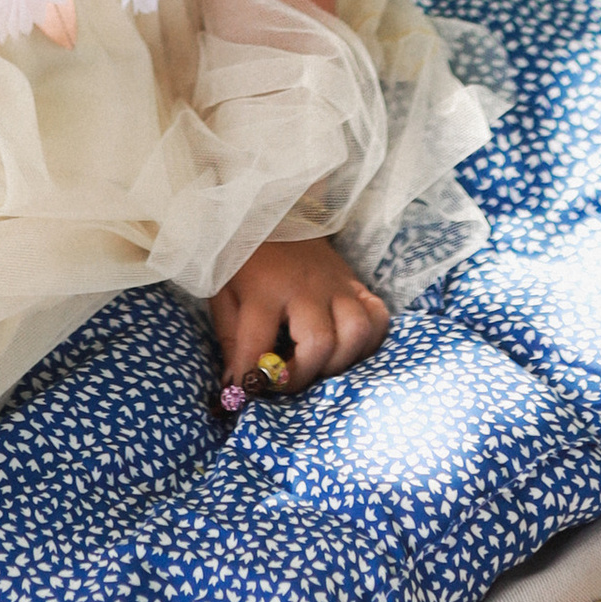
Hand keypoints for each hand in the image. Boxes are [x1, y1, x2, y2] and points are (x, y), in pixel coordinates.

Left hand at [210, 235, 390, 401]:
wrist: (271, 208)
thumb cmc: (242, 256)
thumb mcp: (222, 292)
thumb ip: (230, 338)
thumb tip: (238, 384)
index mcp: (265, 288)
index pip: (257, 344)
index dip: (250, 378)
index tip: (244, 393)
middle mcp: (307, 287)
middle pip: (319, 343)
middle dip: (301, 376)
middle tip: (283, 382)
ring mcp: (337, 284)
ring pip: (357, 332)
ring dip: (338, 362)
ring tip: (316, 366)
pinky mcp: (356, 282)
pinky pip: (378, 317)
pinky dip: (368, 341)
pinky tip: (345, 348)